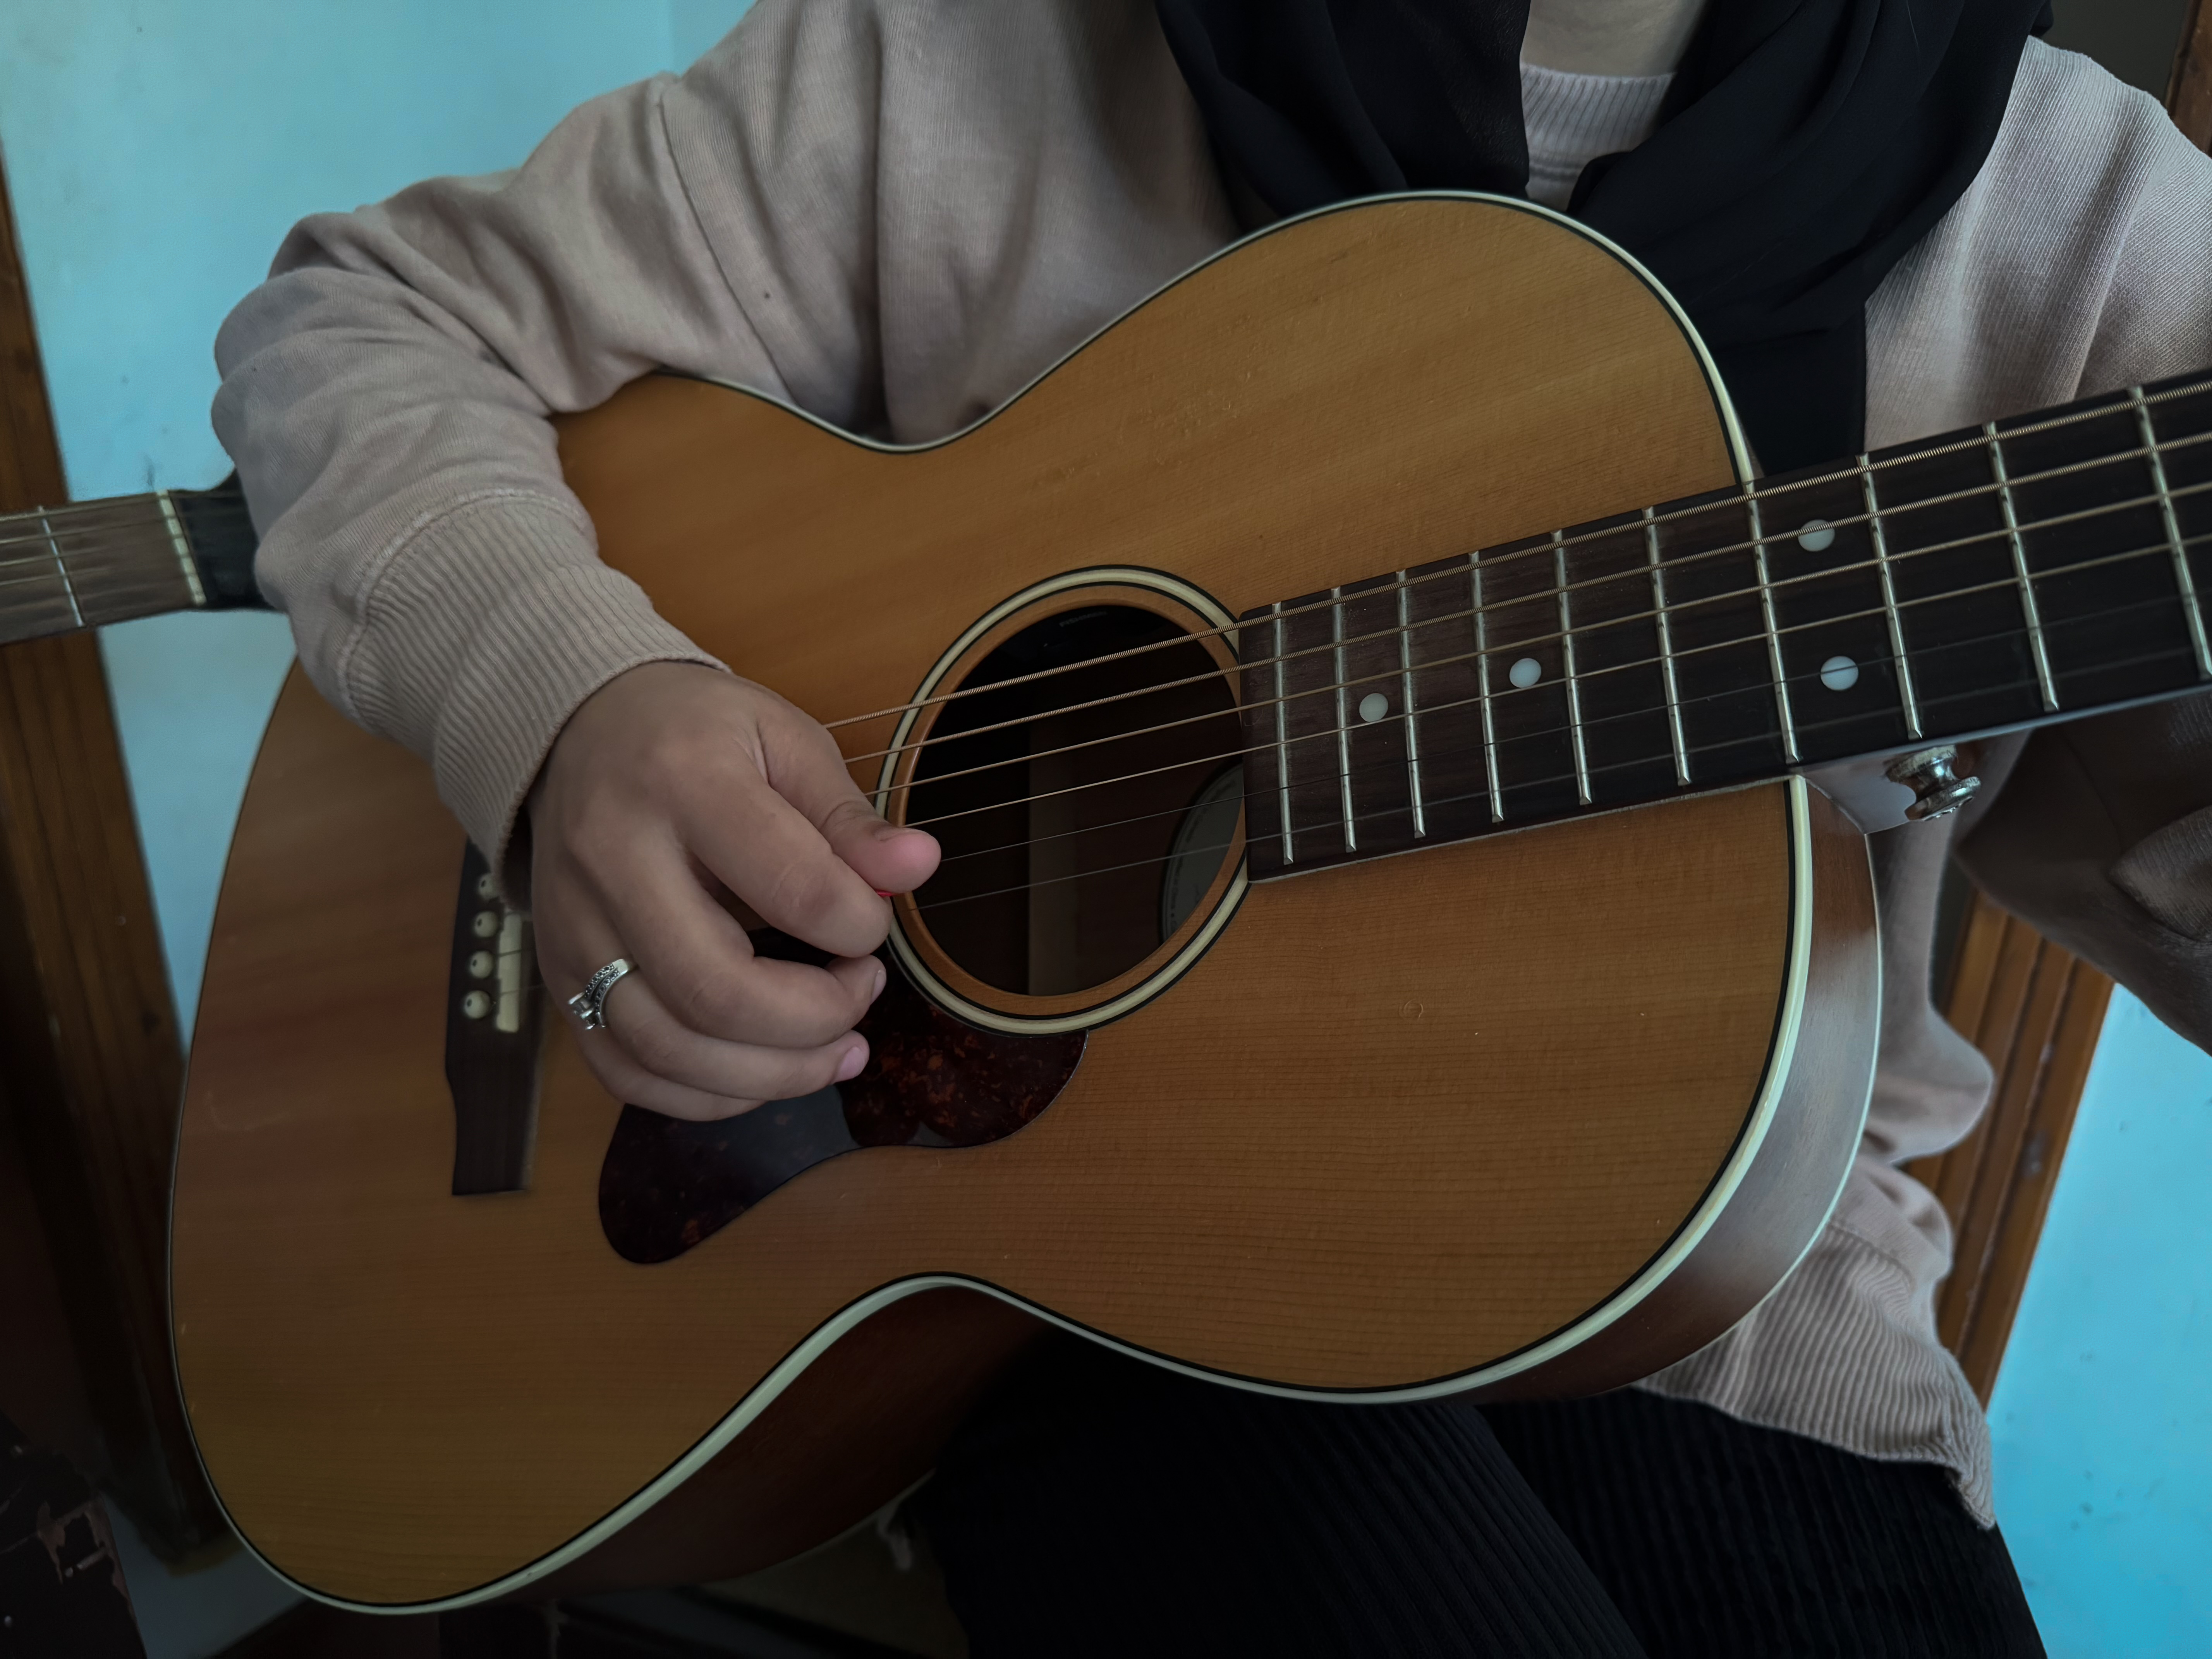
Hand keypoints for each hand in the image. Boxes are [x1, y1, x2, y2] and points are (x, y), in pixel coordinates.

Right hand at [528, 662, 938, 1119]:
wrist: (579, 731)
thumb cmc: (698, 735)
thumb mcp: (784, 740)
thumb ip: (849, 817)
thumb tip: (917, 869)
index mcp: (683, 783)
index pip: (791, 887)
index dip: (859, 926)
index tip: (873, 922)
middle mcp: (612, 861)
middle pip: (716, 991)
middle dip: (816, 1019)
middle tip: (862, 992)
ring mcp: (575, 928)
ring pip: (668, 1049)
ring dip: (773, 1074)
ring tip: (838, 1051)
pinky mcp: (558, 974)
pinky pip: (625, 1071)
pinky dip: (706, 1095)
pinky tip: (765, 1072)